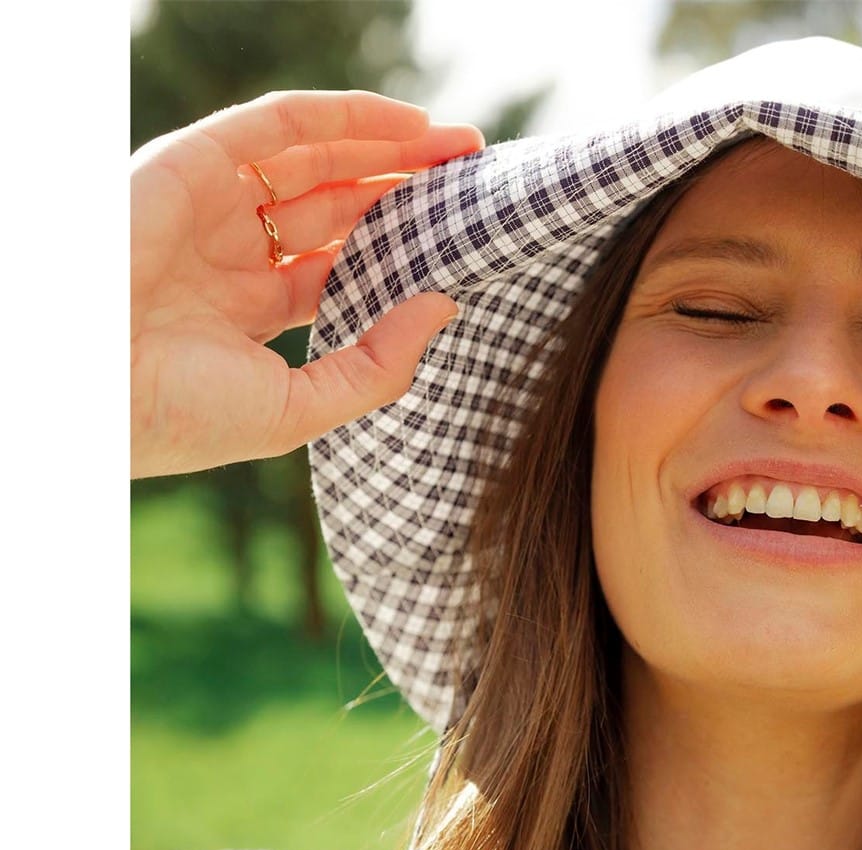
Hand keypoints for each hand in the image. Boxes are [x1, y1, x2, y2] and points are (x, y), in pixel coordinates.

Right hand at [131, 90, 483, 478]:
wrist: (83, 389)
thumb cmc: (177, 414)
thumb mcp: (299, 408)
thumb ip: (375, 365)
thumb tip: (445, 307)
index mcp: (249, 314)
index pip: (340, 270)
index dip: (400, 254)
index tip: (463, 246)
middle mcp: (232, 255)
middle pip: (336, 211)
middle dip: (405, 194)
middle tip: (473, 186)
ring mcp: (210, 207)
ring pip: (316, 164)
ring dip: (388, 149)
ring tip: (460, 151)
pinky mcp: (189, 162)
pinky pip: (278, 126)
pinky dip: (344, 117)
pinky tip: (407, 123)